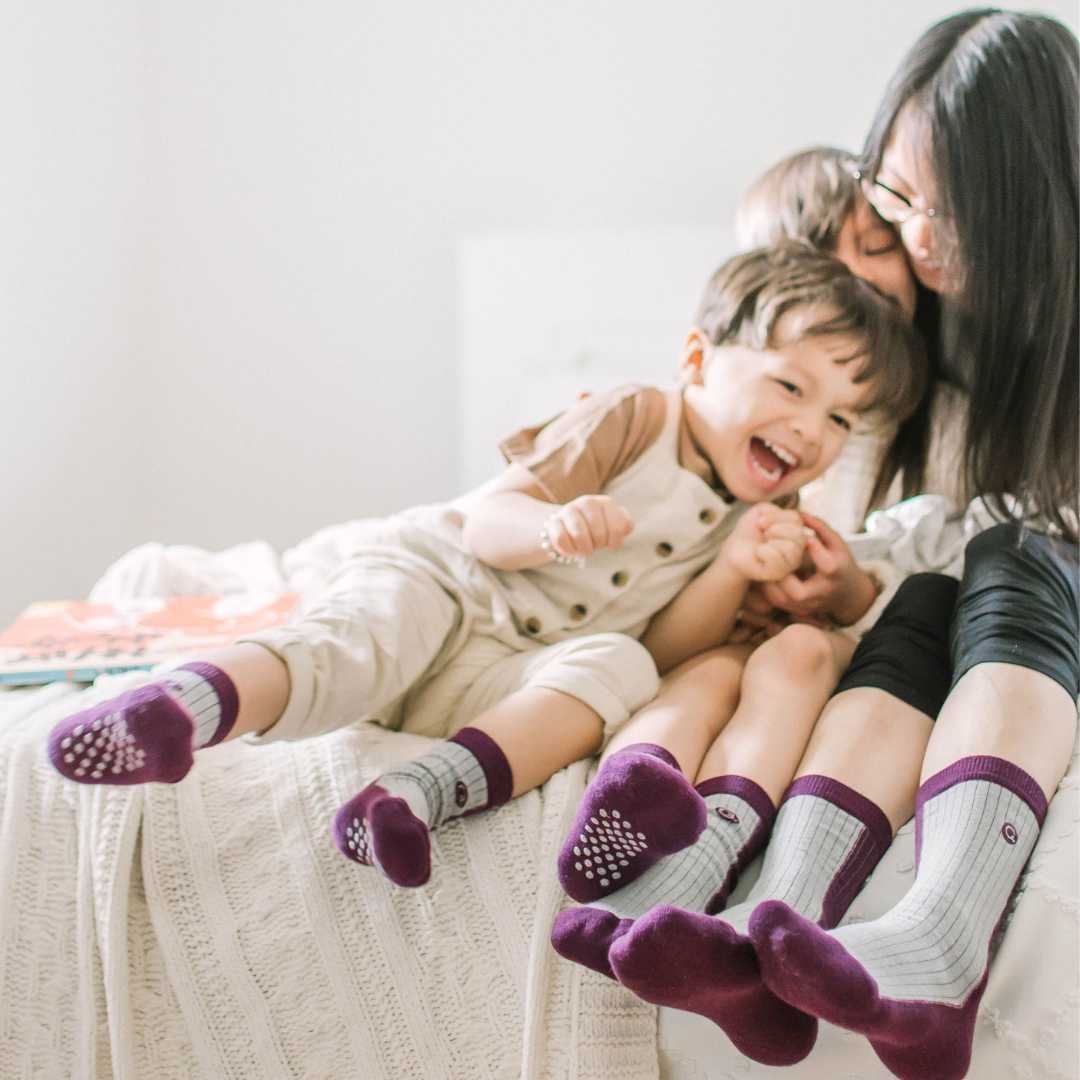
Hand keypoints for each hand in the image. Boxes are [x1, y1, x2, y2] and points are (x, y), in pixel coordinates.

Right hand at [546, 495, 633, 558]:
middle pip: (599, 534)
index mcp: (607, 503)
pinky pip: (561, 539)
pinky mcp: (553, 520)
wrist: (570, 527)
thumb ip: (625, 526)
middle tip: (595, 545)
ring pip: (580, 536)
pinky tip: (571, 549)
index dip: (615, 541)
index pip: (619, 528)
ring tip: (584, 548)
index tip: (610, 543)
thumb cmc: (597, 530)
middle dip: (598, 545)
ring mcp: (569, 509)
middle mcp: (588, 502)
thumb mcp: (614, 526)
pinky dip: (568, 550)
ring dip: (584, 548)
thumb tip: (625, 527)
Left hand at [721, 503, 806, 582]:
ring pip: (792, 547)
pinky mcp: (777, 573)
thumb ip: (774, 509)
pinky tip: (758, 554)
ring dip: (771, 541)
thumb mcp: (760, 512)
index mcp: (797, 534)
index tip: (761, 521)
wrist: (734, 549)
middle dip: (775, 529)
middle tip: (763, 534)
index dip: (775, 516)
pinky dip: (763, 552)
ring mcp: (789, 564)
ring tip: (762, 545)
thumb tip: (781, 517)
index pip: (797, 518)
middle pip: (799, 534)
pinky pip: (776, 558)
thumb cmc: (749, 532)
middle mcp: (798, 550)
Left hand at [757, 511, 877, 624]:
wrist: (847, 594)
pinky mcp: (796, 610)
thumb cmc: (840, 562)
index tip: (804, 538)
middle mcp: (822, 593)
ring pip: (782, 600)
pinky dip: (766, 588)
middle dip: (781, 573)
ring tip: (761, 562)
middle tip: (768, 552)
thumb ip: (819, 526)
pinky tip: (762, 572)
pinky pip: (775, 602)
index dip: (816, 551)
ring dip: (769, 581)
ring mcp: (809, 605)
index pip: (828, 566)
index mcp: (836, 572)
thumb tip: (797, 513)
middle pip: (799, 592)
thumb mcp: (837, 543)